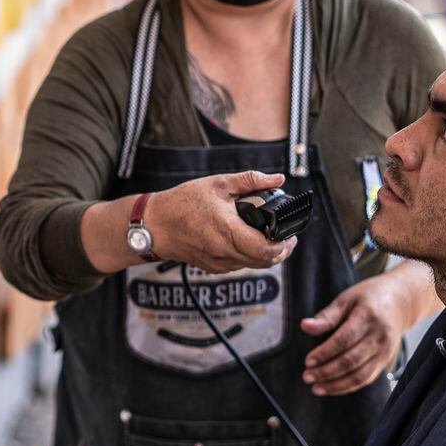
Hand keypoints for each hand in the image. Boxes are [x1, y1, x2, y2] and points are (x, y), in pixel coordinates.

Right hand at [145, 171, 297, 274]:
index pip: (266, 249)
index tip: (291, 235)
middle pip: (264, 262)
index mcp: (228, 231)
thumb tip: (277, 178)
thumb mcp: (218, 184)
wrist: (154, 225)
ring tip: (269, 237)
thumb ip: (251, 181)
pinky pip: (239, 265)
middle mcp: (224, 252)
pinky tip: (247, 241)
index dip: (284, 246)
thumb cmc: (183, 203)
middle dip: (280, 252)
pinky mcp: (212, 267)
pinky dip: (249, 256)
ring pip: (253, 266)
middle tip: (287, 238)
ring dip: (265, 255)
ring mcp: (218, 263)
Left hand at [299, 270, 420, 395]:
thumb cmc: (368, 298)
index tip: (308, 361)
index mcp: (368, 317)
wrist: (401, 303)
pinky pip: (366, 379)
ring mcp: (384, 351)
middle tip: (307, 376)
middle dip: (327, 372)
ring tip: (316, 388)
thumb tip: (304, 326)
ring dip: (336, 385)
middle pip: (351, 360)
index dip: (325, 353)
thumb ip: (327, 316)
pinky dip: (347, 387)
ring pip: (360, 375)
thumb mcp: (347, 299)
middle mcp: (379, 337)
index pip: (344, 340)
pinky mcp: (385, 361)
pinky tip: (330, 388)